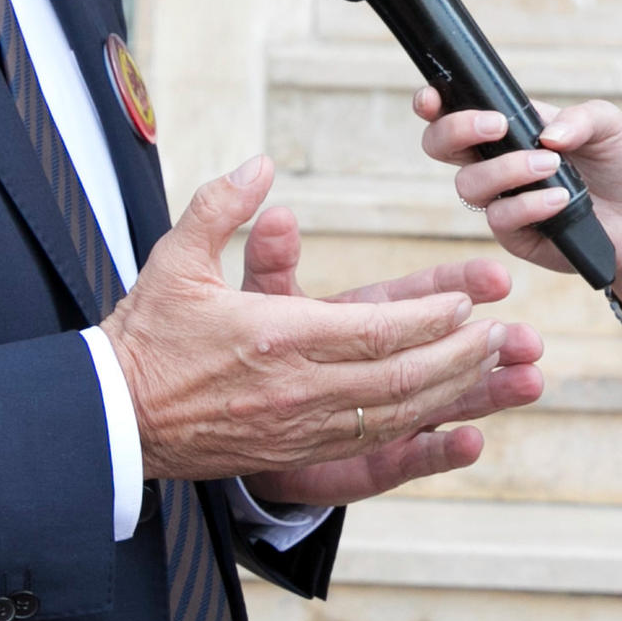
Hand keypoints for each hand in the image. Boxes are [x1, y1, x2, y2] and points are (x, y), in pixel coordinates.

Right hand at [106, 156, 544, 488]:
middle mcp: (298, 389)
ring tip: (499, 371)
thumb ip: (221, 208)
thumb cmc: (145, 338)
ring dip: (454, 393)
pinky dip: (421, 430)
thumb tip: (261, 166)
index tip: (469, 301)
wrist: (113, 420)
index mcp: (276, 337)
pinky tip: (452, 417)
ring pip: (396, 414)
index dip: (429, 317)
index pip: (373, 328)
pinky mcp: (295, 453)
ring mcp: (299, 427)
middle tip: (508, 337)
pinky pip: (373, 444)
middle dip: (462, 357)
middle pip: (401, 376)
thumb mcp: (175, 261)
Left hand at [235, 213, 546, 508]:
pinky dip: (438, 452)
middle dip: (489, 347)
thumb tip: (277, 215)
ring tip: (528, 383)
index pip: (419, 301)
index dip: (456, 288)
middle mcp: (380, 367)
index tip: (495, 277)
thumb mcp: (253, 302)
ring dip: (486, 395)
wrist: (217, 423)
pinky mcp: (367, 461)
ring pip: (442, 404)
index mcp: (360, 323)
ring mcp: (379, 415)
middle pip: (446, 356)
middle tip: (528, 338)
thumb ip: (269, 263)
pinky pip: (409, 457)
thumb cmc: (238, 354)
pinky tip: (469, 443)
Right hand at [412, 88, 621, 308]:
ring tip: (550, 164)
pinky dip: (530, 204)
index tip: (433, 98)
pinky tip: (560, 198)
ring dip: (507, 169)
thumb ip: (580, 118)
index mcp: (507, 128)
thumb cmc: (618, 166)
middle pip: (440, 145)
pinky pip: (502, 218)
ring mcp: (499, 199)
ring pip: (469, 184)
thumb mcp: (608, 126)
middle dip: (456, 130)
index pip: (454, 111)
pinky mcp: (513, 234)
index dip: (432, 103)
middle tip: (496, 125)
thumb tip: (546, 134)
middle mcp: (493, 162)